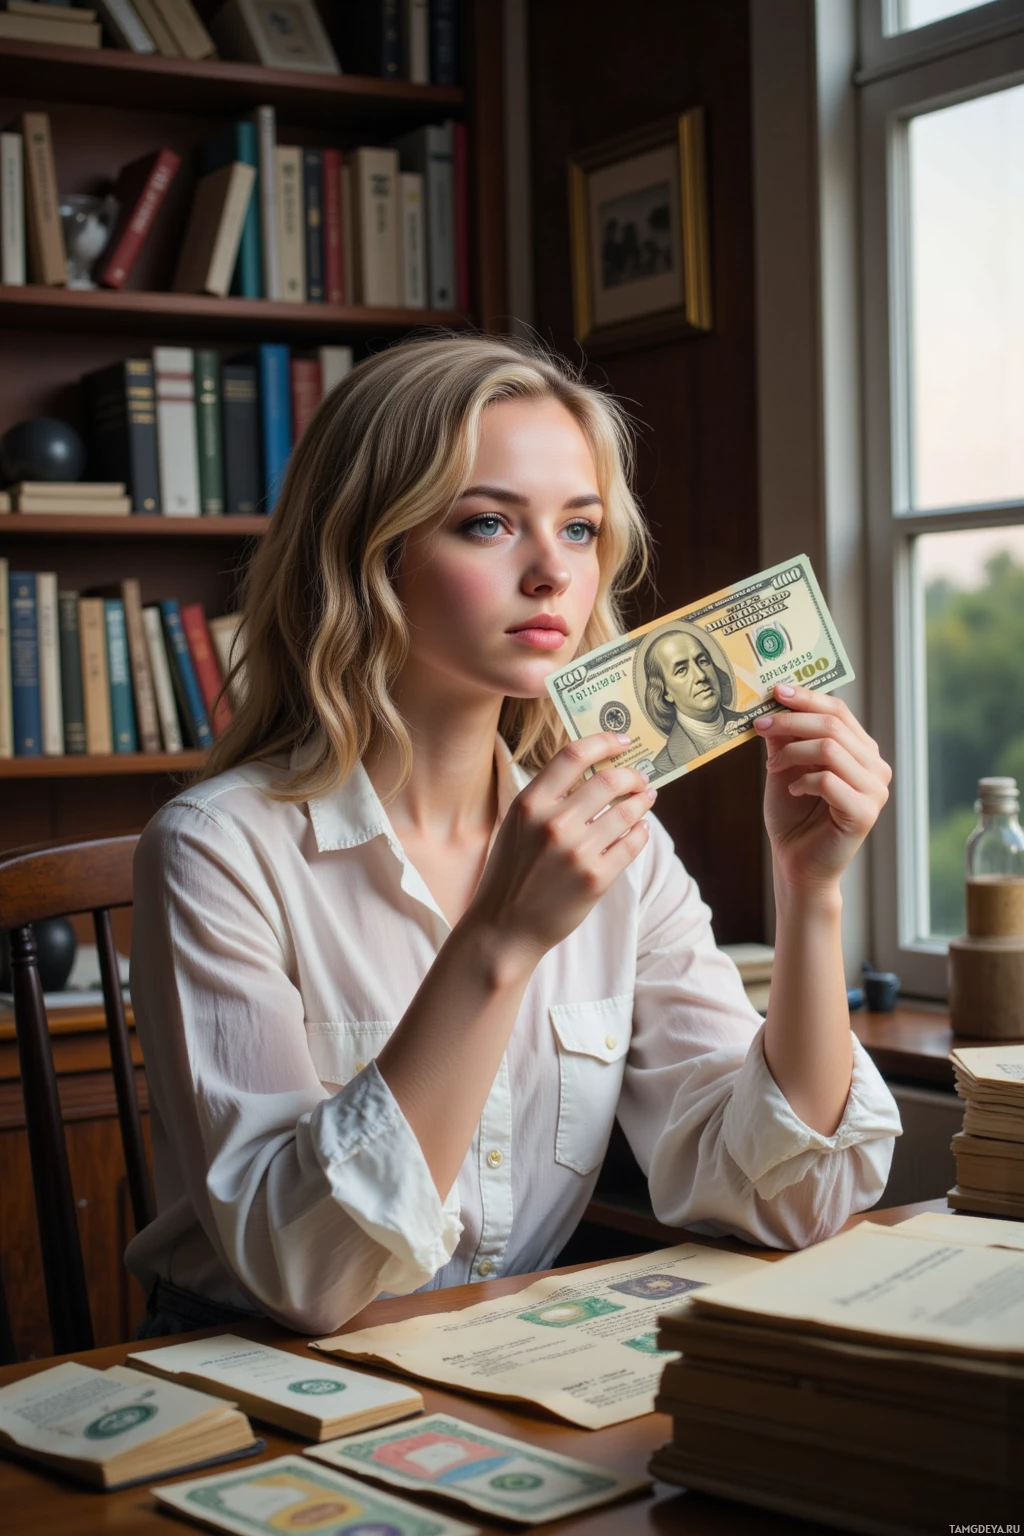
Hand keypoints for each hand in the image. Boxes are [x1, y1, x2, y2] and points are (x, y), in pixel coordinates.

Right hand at [466, 732, 653, 963]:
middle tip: (639, 777)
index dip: (603, 742)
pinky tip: (640, 829)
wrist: (504, 928)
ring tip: (645, 799)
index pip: (573, 755)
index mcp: (529, 804)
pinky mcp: (596, 878)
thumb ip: (548, 798)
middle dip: (631, 775)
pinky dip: (641, 832)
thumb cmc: (511, 874)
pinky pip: (633, 843)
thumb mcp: (517, 825)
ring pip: (627, 812)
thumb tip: (594, 773)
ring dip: (642, 801)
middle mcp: (554, 823)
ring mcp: (577, 852)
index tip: (621, 741)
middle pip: (608, 781)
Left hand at [754, 684, 890, 892]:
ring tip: (772, 767)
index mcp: (861, 752)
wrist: (796, 863)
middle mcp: (875, 767)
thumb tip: (774, 701)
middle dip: (791, 721)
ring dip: (792, 753)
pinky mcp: (864, 813)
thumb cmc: (793, 816)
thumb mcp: (784, 767)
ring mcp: (875, 791)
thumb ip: (785, 737)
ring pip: (830, 748)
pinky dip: (802, 781)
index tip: (775, 692)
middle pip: (833, 725)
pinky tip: (792, 791)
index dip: (807, 698)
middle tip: (760, 725)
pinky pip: (828, 780)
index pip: (839, 711)